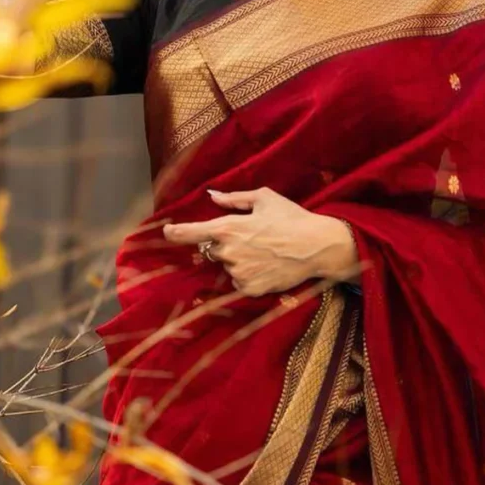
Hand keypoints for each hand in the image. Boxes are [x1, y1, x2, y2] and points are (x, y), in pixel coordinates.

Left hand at [163, 188, 358, 297]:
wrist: (317, 246)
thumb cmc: (292, 218)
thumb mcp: (265, 198)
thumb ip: (234, 198)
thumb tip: (213, 196)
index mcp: (228, 227)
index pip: (191, 232)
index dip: (175, 233)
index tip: (167, 232)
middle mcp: (228, 251)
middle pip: (213, 250)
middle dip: (225, 244)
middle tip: (251, 238)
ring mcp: (238, 272)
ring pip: (227, 266)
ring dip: (238, 259)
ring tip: (264, 251)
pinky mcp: (249, 288)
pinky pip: (239, 281)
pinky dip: (248, 274)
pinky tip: (267, 265)